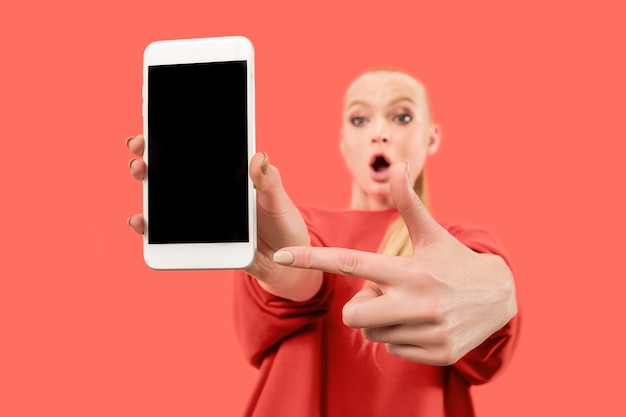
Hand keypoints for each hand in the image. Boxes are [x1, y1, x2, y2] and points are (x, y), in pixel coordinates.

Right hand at [125, 135, 321, 300]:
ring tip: (140, 171)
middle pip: (170, 171)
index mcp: (226, 176)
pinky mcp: (195, 240)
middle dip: (149, 155)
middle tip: (140, 146)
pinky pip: (167, 233)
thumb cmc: (283, 223)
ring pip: (164, 198)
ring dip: (146, 185)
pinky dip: (149, 227)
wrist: (286, 260)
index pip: (195, 151)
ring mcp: (198, 216)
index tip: (155, 121)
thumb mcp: (278, 199)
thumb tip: (259, 157)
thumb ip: (268, 181)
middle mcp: (207, 193)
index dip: (173, 136)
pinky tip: (140, 220)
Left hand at [272, 162, 516, 364]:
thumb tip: (397, 166)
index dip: (311, 259)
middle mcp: (416, 301)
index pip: (350, 262)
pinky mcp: (438, 354)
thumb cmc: (455, 262)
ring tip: (410, 307)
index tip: (278, 255)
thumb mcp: (433, 233)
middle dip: (360, 306)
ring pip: (373, 333)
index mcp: (408, 269)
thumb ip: (408, 204)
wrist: (501, 298)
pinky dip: (400, 337)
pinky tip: (423, 324)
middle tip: (386, 294)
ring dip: (383, 321)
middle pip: (353, 314)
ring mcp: (428, 330)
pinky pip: (392, 349)